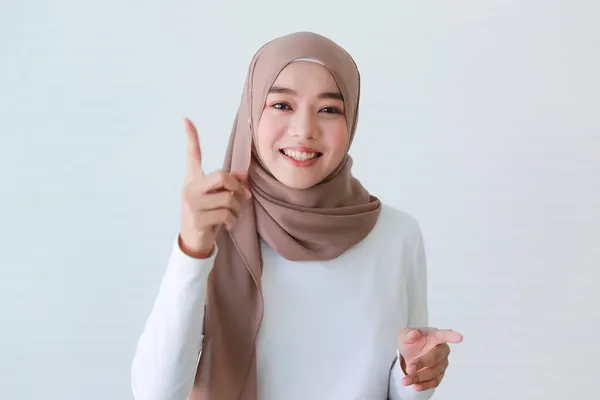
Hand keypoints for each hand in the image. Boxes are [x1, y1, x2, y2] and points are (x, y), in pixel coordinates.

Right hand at [179, 118, 250, 257]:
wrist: (194, 242)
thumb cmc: (208, 216)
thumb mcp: (218, 199)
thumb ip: (229, 185)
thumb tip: (245, 175)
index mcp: (193, 180)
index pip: (192, 156)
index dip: (191, 138)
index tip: (187, 120)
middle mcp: (190, 189)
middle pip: (221, 176)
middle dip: (237, 187)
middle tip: (244, 196)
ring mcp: (192, 204)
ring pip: (228, 198)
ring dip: (237, 209)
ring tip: (232, 216)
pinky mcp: (197, 219)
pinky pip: (226, 213)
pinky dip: (232, 220)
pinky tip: (227, 225)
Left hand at [398, 327, 462, 391]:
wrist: (408, 355)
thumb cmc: (411, 342)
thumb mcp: (404, 336)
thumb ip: (408, 335)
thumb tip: (414, 334)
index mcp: (435, 336)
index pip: (445, 335)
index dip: (452, 336)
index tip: (459, 338)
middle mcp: (442, 349)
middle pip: (436, 357)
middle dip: (422, 363)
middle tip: (409, 368)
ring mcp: (442, 363)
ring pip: (434, 372)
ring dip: (419, 377)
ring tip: (406, 380)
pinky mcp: (439, 375)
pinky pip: (434, 381)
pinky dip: (424, 385)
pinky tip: (416, 386)